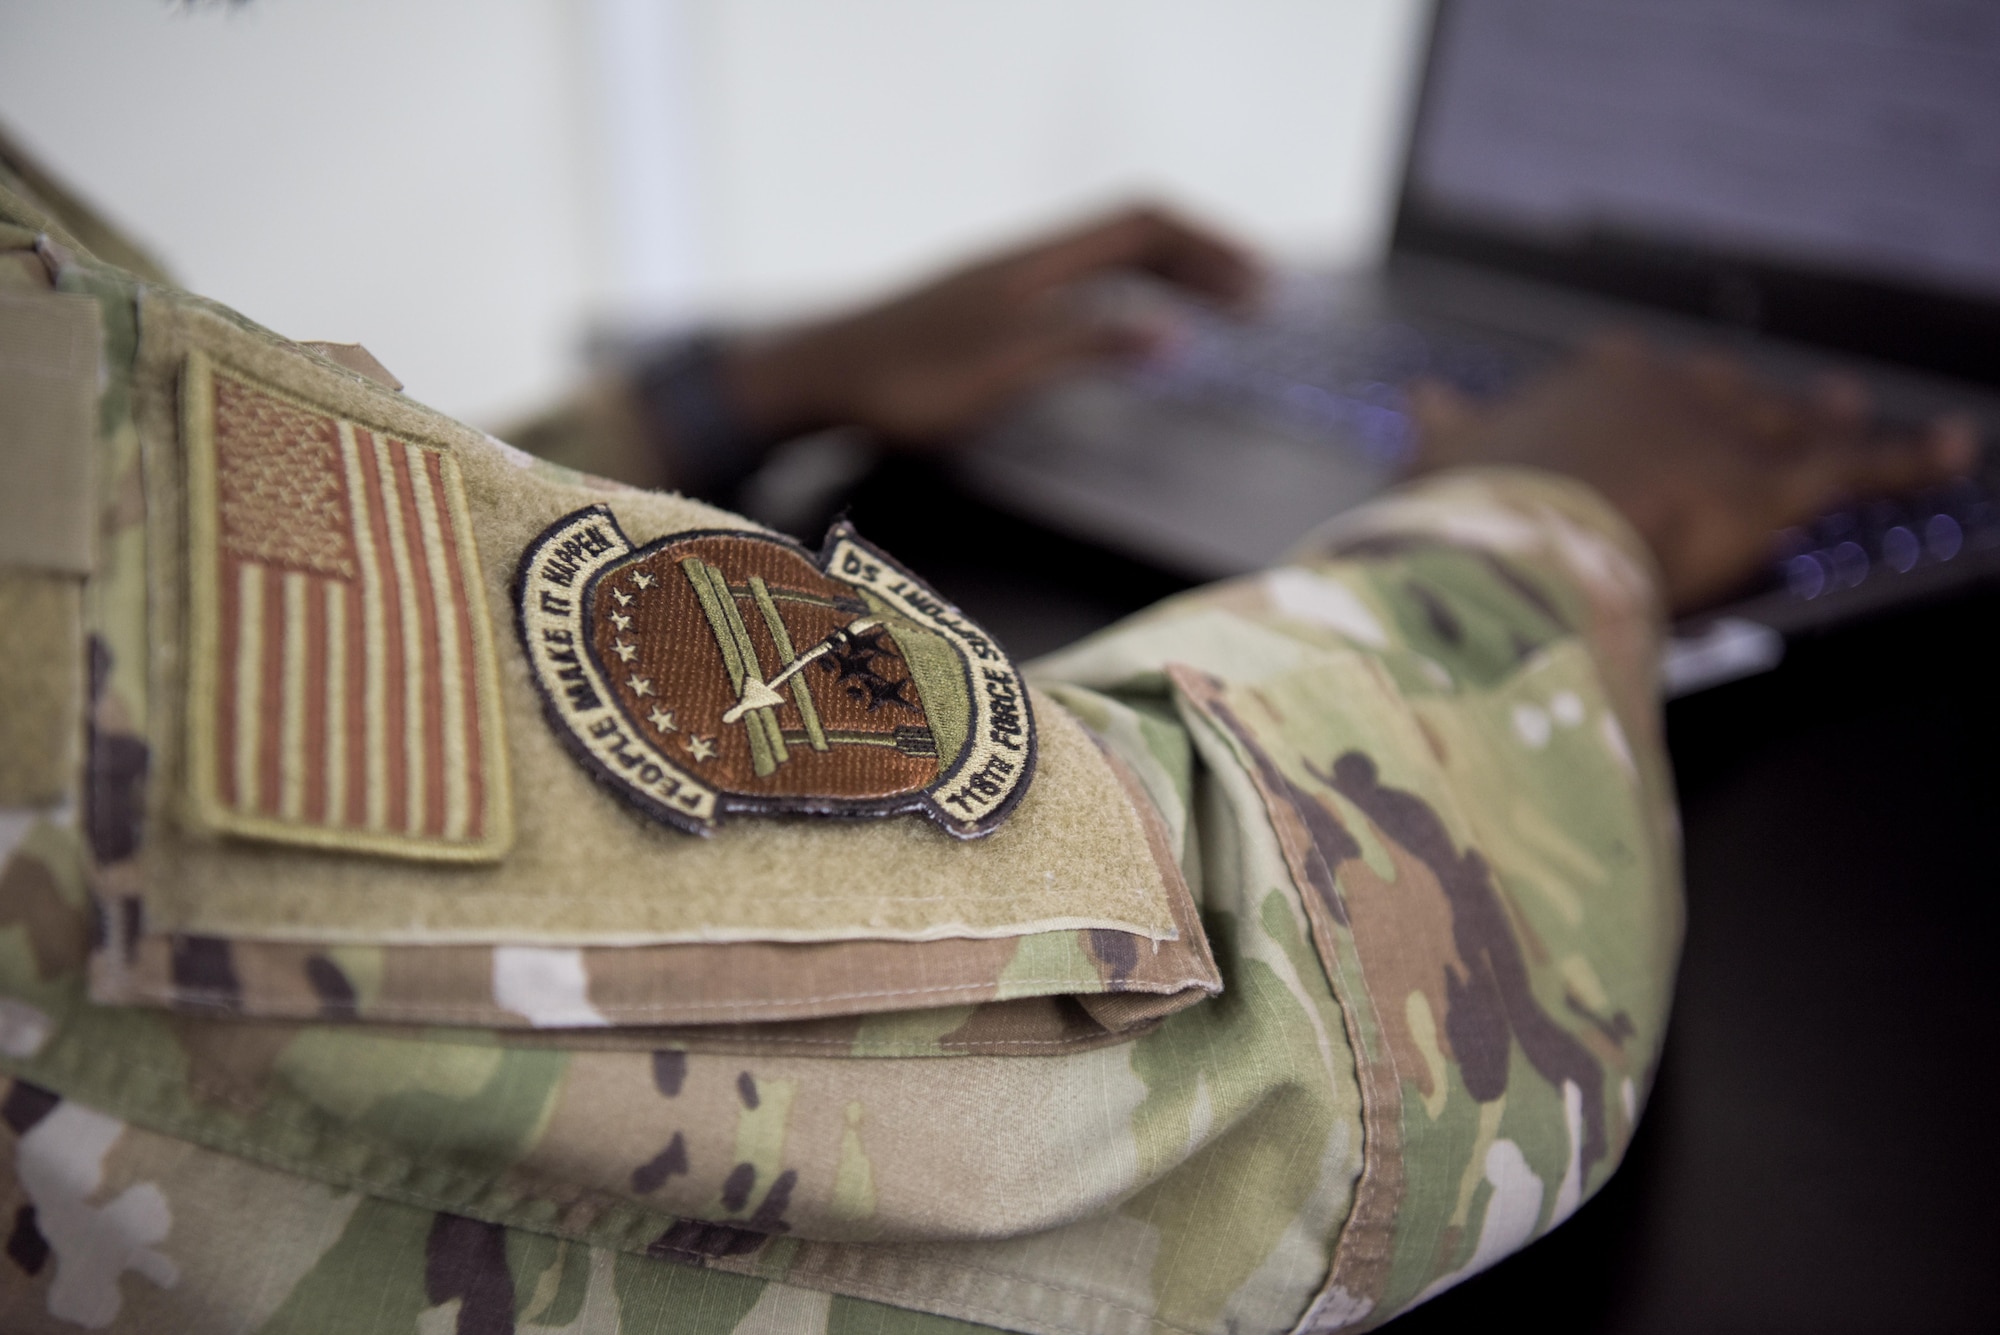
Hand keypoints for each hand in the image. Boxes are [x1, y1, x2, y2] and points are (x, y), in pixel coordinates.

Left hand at [724, 204, 1260, 445]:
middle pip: (1132, 236)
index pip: (1143, 226)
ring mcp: (1004, 284)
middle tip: (1258, 299)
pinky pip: (1079, 285)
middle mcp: (1024, 261)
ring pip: (1105, 260)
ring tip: (1216, 308)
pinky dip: (1126, 298)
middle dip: (1202, 259)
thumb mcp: (1002, 371)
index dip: (1208, 248)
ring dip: (1167, 277)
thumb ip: (1086, 347)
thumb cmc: (898, 382)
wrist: (813, 380)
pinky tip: (1130, 330)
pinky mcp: (986, 313)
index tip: (1260, 286)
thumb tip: (1172, 332)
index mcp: (1036, 263)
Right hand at [1410, 333, 1979, 612]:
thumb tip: (1421, 395)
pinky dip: (1908, 460)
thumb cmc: (1470, 507)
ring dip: (1822, 416)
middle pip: (1716, 390)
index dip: (1643, 395)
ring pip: (1786, 419)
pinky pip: (1855, 467)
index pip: (1629, 378)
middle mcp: (1661, 387)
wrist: (1512, 532)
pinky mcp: (1770, 481)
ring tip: (1848, 406)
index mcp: (1585, 383)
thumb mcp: (1441, 460)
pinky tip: (1953, 450)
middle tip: (1758, 399)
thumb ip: (1442, 428)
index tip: (1641, 396)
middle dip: (1737, 401)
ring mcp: (1719, 429)